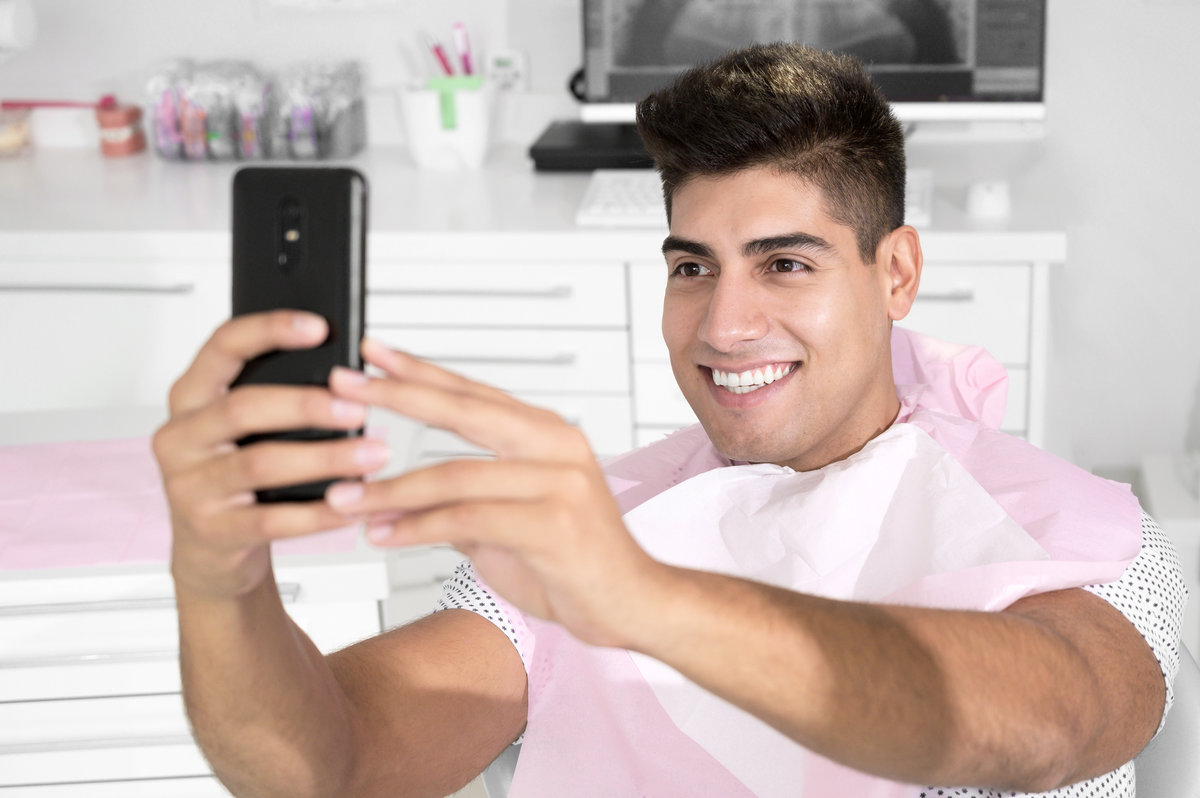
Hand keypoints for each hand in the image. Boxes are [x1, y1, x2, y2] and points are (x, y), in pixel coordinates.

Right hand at [152, 311, 390, 599]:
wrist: (207, 548)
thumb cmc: (236, 473)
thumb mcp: (243, 429)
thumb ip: (274, 395)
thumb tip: (347, 374)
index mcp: (191, 396)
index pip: (223, 346)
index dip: (269, 330)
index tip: (319, 326)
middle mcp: (181, 436)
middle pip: (243, 408)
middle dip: (307, 405)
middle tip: (358, 408)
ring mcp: (191, 486)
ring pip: (261, 463)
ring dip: (324, 458)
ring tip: (372, 454)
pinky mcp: (213, 530)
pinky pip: (273, 520)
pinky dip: (320, 513)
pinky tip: (353, 505)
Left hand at [326, 338, 663, 648]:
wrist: (633, 605)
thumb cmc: (574, 563)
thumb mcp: (508, 523)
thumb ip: (463, 501)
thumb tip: (398, 496)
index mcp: (546, 434)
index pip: (472, 393)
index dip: (419, 372)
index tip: (371, 355)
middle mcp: (556, 446)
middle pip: (464, 411)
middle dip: (397, 396)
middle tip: (345, 387)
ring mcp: (560, 481)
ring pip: (457, 474)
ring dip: (391, 488)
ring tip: (344, 496)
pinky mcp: (555, 523)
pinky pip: (470, 519)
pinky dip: (419, 528)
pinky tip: (383, 534)